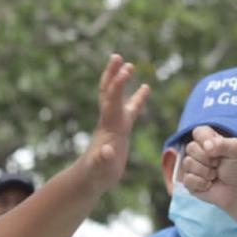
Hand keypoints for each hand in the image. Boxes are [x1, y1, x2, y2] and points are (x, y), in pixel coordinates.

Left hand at [81, 54, 149, 191]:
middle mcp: (110, 120)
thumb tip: (107, 151)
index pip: (113, 100)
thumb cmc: (96, 174)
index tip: (126, 69)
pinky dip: (137, 97)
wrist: (90, 180)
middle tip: (117, 57)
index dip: (119, 84)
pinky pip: (130, 108)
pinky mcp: (120, 130)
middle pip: (110, 92)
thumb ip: (103, 159)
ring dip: (123, 82)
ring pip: (118, 97)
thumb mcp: (101, 168)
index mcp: (109, 126)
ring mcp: (115, 124)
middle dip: (113, 75)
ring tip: (129, 65)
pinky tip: (145, 88)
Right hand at [181, 125, 236, 208]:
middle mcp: (196, 151)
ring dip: (206, 172)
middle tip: (218, 164)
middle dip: (208, 159)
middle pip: (190, 148)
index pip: (198, 132)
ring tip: (214, 175)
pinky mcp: (188, 181)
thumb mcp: (235, 151)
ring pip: (187, 163)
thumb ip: (223, 144)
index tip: (217, 150)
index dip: (206, 141)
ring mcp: (190, 166)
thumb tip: (207, 146)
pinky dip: (202, 184)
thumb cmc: (236, 168)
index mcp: (206, 139)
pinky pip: (187, 179)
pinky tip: (209, 184)